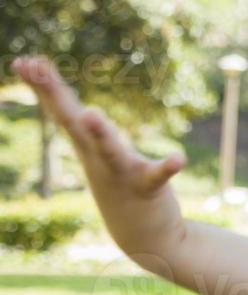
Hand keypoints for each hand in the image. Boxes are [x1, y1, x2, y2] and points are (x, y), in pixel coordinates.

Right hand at [13, 56, 188, 263]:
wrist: (140, 234)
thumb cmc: (119, 183)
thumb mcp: (98, 153)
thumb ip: (87, 130)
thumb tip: (76, 106)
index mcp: (86, 145)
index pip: (61, 110)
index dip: (43, 86)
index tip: (22, 61)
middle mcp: (96, 157)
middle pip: (73, 122)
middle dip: (53, 95)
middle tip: (32, 69)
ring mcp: (121, 173)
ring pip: (108, 152)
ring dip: (100, 135)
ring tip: (91, 114)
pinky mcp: (148, 189)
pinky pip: (157, 177)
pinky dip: (167, 168)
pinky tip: (178, 159)